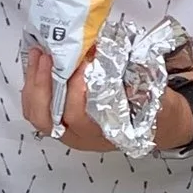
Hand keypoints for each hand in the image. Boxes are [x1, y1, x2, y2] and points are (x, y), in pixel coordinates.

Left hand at [21, 47, 181, 152]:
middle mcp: (81, 137)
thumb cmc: (155, 111)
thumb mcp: (156, 99)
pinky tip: (38, 64)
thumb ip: (141, 87)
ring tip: (38, 55)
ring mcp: (67, 131)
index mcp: (102, 134)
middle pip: (48, 120)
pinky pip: (37, 109)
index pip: (78, 117)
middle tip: (48, 56)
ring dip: (34, 85)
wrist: (158, 123)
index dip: (74, 91)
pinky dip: (33, 88)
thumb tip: (118, 68)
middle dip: (43, 86)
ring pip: (38, 116)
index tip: (79, 64)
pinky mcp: (60, 121)